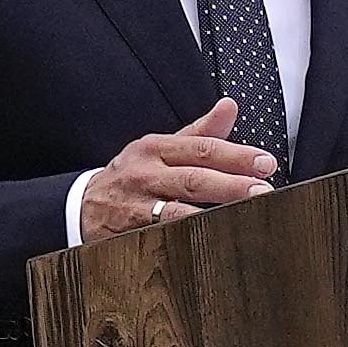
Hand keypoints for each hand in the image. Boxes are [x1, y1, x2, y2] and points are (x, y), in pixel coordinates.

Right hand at [86, 97, 277, 233]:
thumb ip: (199, 132)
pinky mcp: (130, 234)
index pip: (201, 148)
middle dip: (231, 185)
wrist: (82, 207)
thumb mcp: (159, 148)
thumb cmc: (131, 175)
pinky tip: (211, 239)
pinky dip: (187, 238)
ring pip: (178, 212)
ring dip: (213, 214)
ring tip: (243, 215)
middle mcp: (145, 174)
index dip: (235, 155)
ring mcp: (136, 206)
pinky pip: (163, 236)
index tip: (265, 162)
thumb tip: (230, 107)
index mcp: (155, 148)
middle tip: (263, 190)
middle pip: (193, 179)